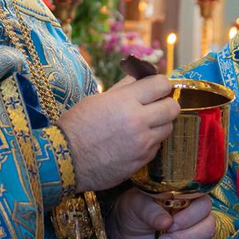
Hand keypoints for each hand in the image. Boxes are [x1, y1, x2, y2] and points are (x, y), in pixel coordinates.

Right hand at [58, 75, 179, 192]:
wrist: (66, 161)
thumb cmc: (77, 127)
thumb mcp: (97, 100)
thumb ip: (123, 89)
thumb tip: (139, 77)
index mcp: (125, 101)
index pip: (162, 84)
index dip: (161, 85)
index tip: (157, 88)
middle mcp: (138, 121)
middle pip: (173, 107)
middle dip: (167, 104)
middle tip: (156, 106)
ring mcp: (142, 143)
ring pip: (168, 128)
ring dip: (160, 124)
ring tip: (145, 124)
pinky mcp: (142, 160)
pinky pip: (157, 147)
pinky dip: (151, 142)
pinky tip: (135, 141)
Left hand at [107, 188, 215, 238]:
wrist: (125, 230)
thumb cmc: (134, 210)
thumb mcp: (137, 205)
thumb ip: (151, 211)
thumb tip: (167, 222)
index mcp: (189, 200)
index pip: (204, 206)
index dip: (191, 217)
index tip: (170, 225)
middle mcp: (197, 219)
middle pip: (208, 229)